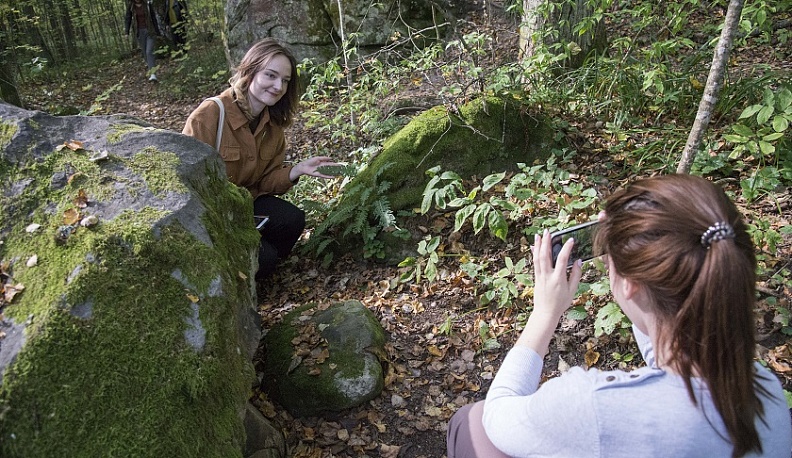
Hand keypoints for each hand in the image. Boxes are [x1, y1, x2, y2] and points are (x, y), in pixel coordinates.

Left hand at [290, 156, 338, 180]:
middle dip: (336, 170)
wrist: (304, 166)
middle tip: (342, 170)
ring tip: (340, 174)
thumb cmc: (310, 161)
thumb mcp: (318, 158)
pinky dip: (329, 176)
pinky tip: (334, 177)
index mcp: (323, 163)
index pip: (331, 164)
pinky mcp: (319, 175)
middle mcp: (323, 168)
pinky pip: (325, 176)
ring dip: (334, 174)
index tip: (341, 165)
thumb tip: (331, 158)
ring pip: (329, 173)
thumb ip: (324, 158)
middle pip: (331, 169)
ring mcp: (322, 172)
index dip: (336, 165)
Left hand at [512, 229, 582, 355]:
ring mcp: (540, 276)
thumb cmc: (561, 303)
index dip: (566, 248)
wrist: (545, 313)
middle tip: (548, 231)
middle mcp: (547, 276)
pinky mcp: (536, 278)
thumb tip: (578, 261)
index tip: (571, 240)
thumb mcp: (572, 290)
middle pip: (546, 256)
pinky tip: (534, 247)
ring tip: (539, 235)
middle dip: (546, 242)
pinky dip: (534, 253)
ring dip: (538, 245)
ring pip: (538, 258)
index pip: (562, 260)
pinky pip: (535, 263)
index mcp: (558, 279)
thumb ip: (575, 275)